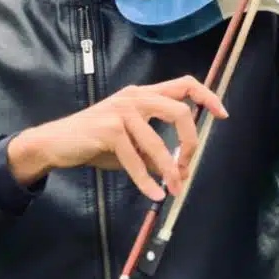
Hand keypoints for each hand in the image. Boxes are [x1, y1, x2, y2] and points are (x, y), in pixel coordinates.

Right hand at [7, 76, 227, 201]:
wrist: (56, 143)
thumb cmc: (94, 142)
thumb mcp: (130, 144)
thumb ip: (154, 151)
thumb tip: (181, 171)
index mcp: (142, 94)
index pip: (183, 84)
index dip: (207, 96)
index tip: (222, 114)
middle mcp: (135, 97)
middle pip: (179, 111)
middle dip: (191, 143)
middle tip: (188, 166)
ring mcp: (121, 111)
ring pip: (158, 143)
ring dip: (170, 170)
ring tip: (174, 189)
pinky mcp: (109, 130)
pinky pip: (136, 160)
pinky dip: (147, 181)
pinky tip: (154, 194)